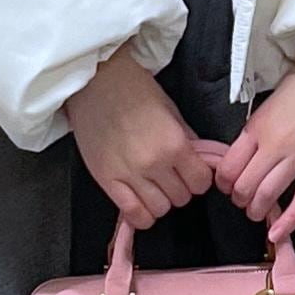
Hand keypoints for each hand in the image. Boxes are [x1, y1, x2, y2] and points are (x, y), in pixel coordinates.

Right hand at [64, 44, 214, 229]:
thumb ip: (187, 139)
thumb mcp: (171, 110)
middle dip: (179, 188)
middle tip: (170, 174)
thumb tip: (199, 162)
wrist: (93, 80)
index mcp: (174, 144)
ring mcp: (129, 175)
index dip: (198, 178)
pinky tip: (141, 201)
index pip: (201, 183)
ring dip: (160, 200)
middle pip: (181, 198)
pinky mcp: (107, 180)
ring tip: (153, 185)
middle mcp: (154, 164)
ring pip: (160, 210)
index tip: (191, 172)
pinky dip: (142, 214)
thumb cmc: (134, 89)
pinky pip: (133, 214)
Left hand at [214, 45, 294, 242]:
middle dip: (240, 201)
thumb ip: (254, 135)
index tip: (229, 187)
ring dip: (257, 211)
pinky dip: (288, 221)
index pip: (229, 168)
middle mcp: (274, 145)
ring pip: (268, 196)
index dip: (225, 184)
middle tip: (244, 202)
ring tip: (258, 212)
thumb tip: (243, 160)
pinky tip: (277, 234)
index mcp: (256, 129)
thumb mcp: (266, 107)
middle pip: (245, 186)